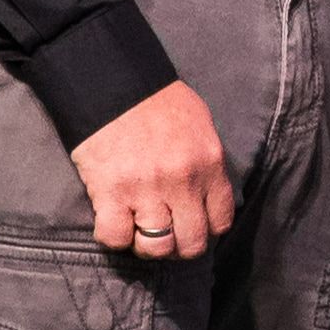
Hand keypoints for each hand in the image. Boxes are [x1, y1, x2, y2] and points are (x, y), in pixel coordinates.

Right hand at [71, 79, 234, 261]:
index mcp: (209, 165)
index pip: (220, 222)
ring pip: (156, 247)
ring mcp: (146, 190)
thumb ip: (207, 164)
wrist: (114, 81)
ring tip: (139, 232)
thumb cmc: (158, 102)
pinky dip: (114, 237)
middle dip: (179, 247)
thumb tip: (209, 196)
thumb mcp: (200, 126)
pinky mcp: (110, 192)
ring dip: (147, 246)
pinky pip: (115, 237)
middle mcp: (182, 182)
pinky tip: (114, 222)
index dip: (206, 230)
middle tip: (166, 237)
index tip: (193, 226)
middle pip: (191, 243)